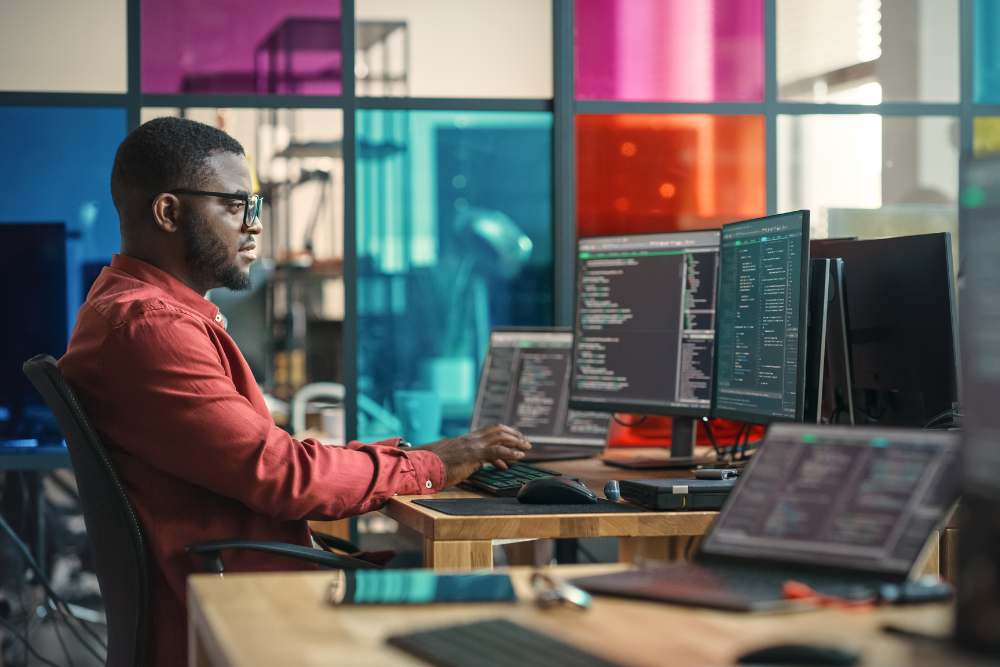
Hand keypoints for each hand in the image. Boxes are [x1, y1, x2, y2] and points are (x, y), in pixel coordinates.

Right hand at [411, 424, 530, 488]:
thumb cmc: (432, 466)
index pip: (488, 432)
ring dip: (516, 441)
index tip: (513, 440)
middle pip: (497, 429)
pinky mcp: (473, 455)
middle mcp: (470, 439)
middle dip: (513, 434)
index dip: (503, 434)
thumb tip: (469, 465)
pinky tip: (519, 456)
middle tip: (525, 442)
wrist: (422, 467)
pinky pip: (496, 451)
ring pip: (499, 436)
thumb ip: (460, 460)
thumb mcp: (449, 460)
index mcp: (464, 440)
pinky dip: (510, 452)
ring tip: (527, 448)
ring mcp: (472, 445)